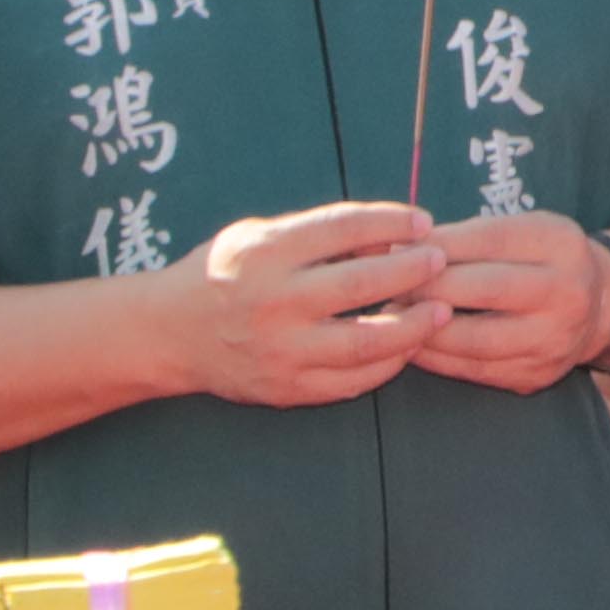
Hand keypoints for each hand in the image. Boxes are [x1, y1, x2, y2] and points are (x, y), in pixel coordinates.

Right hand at [168, 200, 446, 409]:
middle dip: (411, 271)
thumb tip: (390, 235)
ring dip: (414, 325)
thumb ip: (317, 234)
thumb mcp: (258, 236)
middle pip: (359, 285)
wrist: (167, 334)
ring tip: (442, 310)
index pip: (341, 228)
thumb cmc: (224, 274)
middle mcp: (271, 303)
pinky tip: (409, 346)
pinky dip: (389, 363)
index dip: (390, 221)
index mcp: (264, 255)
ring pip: (366, 342)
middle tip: (441, 261)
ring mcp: (279, 350)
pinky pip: (353, 380)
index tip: (422, 221)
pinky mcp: (286, 388)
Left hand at [398, 209, 609, 390]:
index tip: (396, 249)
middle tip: (388, 284)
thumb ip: (466, 237)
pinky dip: (435, 357)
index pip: (490, 240)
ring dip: (423, 328)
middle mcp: (568, 292)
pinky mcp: (536, 374)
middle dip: (427, 287)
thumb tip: (394, 250)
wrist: (599, 309)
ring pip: (475, 338)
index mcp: (562, 244)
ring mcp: (555, 339)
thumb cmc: (541, 260)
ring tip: (393, 316)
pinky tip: (411, 344)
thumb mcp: (520, 232)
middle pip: (485, 288)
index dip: (436, 246)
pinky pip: (474, 370)